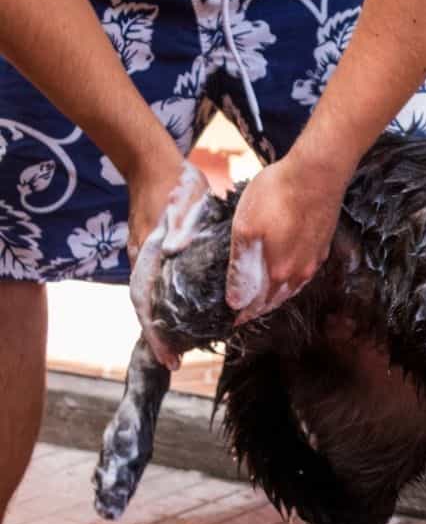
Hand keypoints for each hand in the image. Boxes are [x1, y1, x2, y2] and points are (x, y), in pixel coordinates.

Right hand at [127, 159, 212, 370]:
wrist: (153, 163)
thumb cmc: (171, 186)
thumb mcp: (180, 207)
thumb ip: (177, 228)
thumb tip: (173, 250)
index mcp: (146, 258)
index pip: (145, 306)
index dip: (156, 336)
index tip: (169, 360)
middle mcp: (142, 262)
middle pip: (147, 309)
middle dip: (160, 337)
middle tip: (177, 360)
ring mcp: (145, 258)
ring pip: (152, 298)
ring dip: (164, 322)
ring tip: (182, 344)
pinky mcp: (153, 252)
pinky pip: (157, 285)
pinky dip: (167, 303)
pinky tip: (185, 312)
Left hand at [227, 148, 351, 324]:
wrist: (317, 174)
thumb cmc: (277, 195)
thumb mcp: (245, 228)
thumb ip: (240, 268)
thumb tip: (235, 300)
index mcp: (278, 272)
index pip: (258, 304)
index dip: (244, 313)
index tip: (234, 321)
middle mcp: (299, 273)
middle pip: (277, 299)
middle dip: (261, 308)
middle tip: (247, 313)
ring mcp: (314, 260)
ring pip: (293, 288)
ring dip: (278, 296)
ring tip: (265, 297)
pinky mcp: (323, 246)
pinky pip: (305, 272)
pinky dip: (292, 279)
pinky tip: (288, 271)